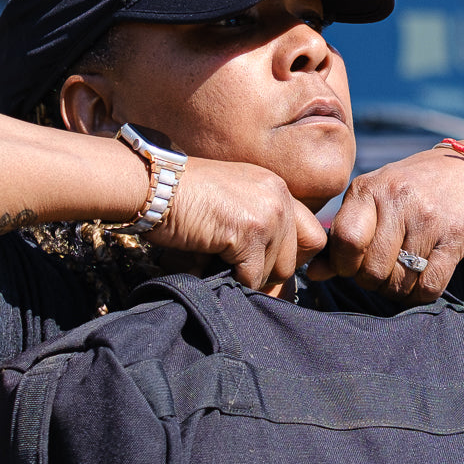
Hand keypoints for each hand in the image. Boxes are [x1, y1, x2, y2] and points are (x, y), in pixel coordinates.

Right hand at [148, 157, 327, 291]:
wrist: (150, 183)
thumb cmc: (178, 197)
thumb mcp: (229, 203)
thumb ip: (256, 226)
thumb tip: (272, 278)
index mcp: (276, 187)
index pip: (312, 235)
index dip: (292, 259)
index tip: (267, 268)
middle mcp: (279, 196)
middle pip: (295, 260)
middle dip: (266, 274)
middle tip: (234, 270)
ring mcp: (268, 212)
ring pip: (275, 272)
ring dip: (245, 276)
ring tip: (216, 261)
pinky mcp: (251, 230)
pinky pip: (252, 277)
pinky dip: (231, 279)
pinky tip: (208, 262)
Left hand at [309, 148, 463, 299]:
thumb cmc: (407, 190)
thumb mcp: (371, 200)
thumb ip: (343, 235)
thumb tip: (313, 273)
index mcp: (369, 189)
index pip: (346, 240)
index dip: (345, 264)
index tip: (352, 264)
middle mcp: (398, 200)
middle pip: (372, 269)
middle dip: (372, 279)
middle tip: (381, 269)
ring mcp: (429, 219)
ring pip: (399, 282)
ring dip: (396, 288)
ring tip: (400, 272)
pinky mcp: (454, 238)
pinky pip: (429, 286)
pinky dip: (420, 292)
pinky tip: (420, 278)